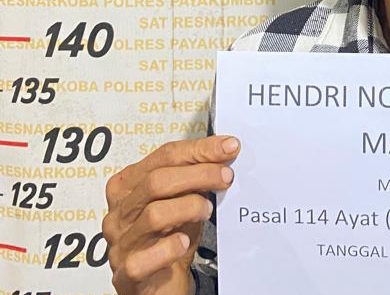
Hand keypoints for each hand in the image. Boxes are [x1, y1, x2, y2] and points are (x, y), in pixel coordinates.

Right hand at [102, 135, 240, 294]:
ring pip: (154, 215)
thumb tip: (226, 150)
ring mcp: (121, 243)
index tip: (228, 147)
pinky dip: (168, 248)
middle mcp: (120, 213)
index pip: (163, 156)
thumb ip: (197, 176)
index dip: (198, 150)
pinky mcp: (127, 273)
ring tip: (207, 211)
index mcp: (129, 187)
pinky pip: (144, 258)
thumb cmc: (170, 238)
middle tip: (226, 178)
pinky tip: (183, 243)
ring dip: (189, 208)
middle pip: (156, 182)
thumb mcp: (184, 200)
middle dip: (199, 175)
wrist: (161, 283)